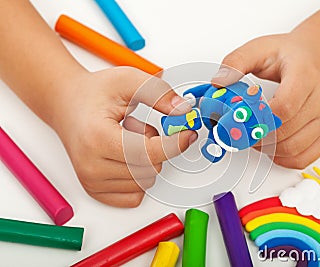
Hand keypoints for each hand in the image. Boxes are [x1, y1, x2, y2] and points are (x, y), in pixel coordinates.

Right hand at [51, 67, 196, 206]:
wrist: (66, 104)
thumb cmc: (93, 94)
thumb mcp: (128, 81)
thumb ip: (158, 93)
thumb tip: (183, 111)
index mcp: (98, 139)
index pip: (149, 153)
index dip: (175, 143)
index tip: (188, 133)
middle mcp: (92, 166)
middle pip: (151, 168)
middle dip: (155, 147)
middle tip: (136, 126)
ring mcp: (92, 182)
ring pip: (146, 181)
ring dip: (146, 160)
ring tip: (126, 139)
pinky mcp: (96, 191)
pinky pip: (135, 195)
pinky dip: (139, 176)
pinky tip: (125, 156)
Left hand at [212, 33, 319, 168]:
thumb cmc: (292, 54)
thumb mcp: (261, 48)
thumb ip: (237, 62)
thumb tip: (218, 82)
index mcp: (305, 75)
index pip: (284, 106)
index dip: (258, 118)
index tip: (239, 118)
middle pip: (287, 131)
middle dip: (257, 135)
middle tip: (240, 130)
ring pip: (295, 148)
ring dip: (268, 148)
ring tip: (254, 136)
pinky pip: (305, 157)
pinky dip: (283, 158)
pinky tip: (272, 146)